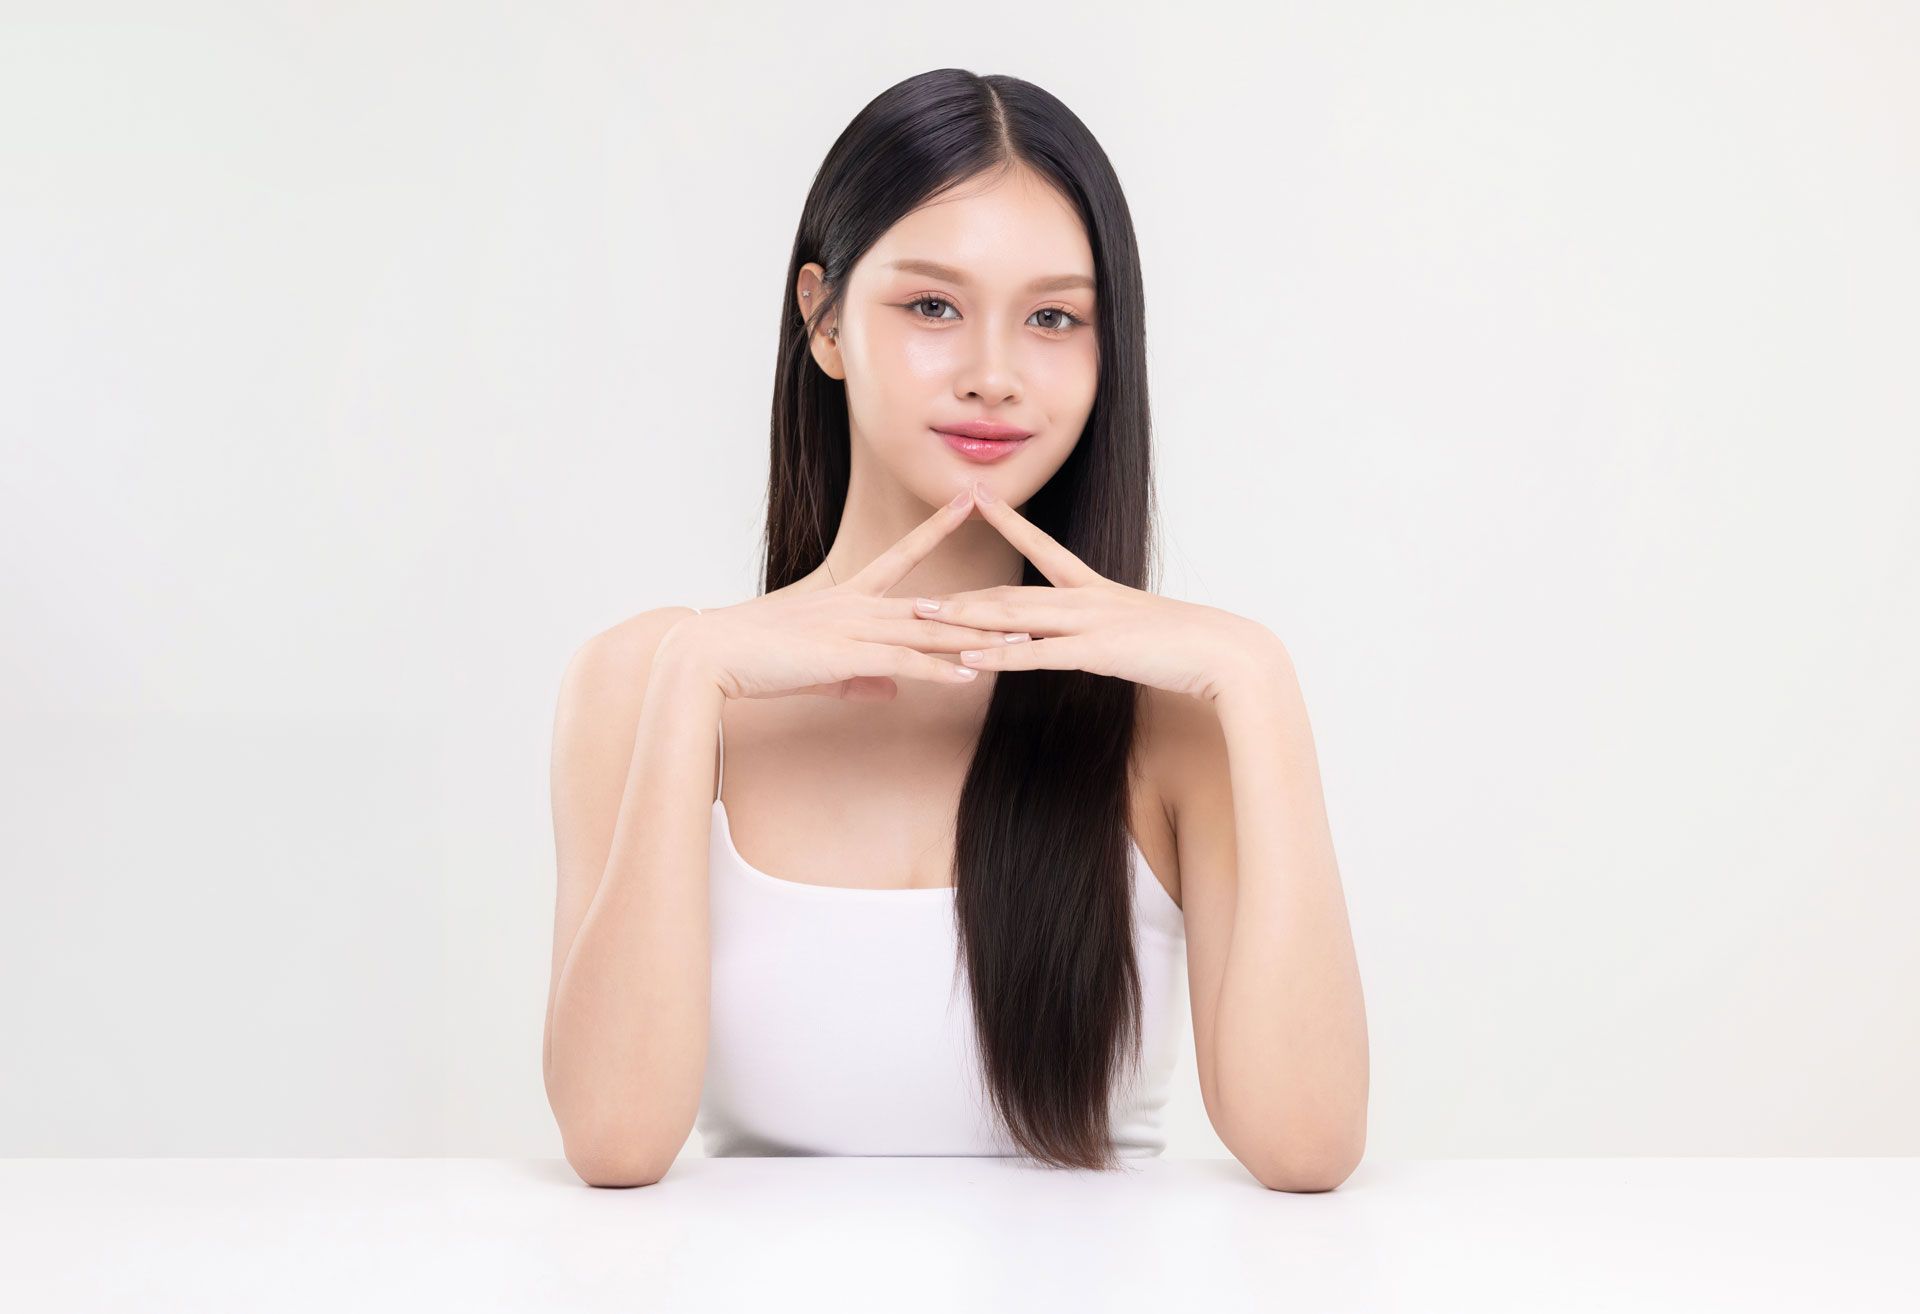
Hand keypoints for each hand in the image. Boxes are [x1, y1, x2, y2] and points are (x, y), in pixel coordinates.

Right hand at [671, 486, 1021, 701]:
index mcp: (849, 600)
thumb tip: (893, 688)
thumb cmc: (753, 658)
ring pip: (929, 632)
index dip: (938, 529)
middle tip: (1026, 593)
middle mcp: (858, 606)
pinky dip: (938, 670)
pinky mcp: (845, 656)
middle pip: (936, 603)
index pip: (905, 556)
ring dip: (977, 641)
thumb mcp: (817, 668)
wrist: (710, 655)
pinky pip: (903, 663)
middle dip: (986, 604)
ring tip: (1022, 643)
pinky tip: (971, 674)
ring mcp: (854, 629)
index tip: (967, 501)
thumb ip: (861, 677)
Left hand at [912, 480, 1282, 703]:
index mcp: (1097, 591)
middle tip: (915, 592)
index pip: (1042, 547)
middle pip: (1012, 592)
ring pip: (1016, 619)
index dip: (1007, 521)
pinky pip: (1038, 655)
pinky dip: (1001, 656)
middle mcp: (1088, 599)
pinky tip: (968, 659)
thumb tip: (1088, 640)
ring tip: (923, 619)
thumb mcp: (1141, 633)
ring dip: (966, 621)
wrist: (1228, 654)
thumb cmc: (1190, 648)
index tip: (975, 497)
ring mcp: (1091, 624)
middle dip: (962, 594)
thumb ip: (1108, 632)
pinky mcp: (1097, 653)